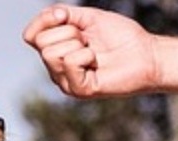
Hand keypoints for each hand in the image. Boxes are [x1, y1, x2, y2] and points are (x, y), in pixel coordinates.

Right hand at [23, 4, 159, 97]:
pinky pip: (70, 63)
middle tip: (88, 40)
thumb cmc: (121, 37)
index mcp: (56, 49)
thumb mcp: (90, 18)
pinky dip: (86, 56)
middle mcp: (55, 68)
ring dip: (78, 45)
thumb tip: (54, 15)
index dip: (44, 20)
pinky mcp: (78, 90)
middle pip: (42, 43)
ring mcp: (65, 81)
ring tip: (93, 52)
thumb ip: (67, 14)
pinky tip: (96, 63)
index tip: (65, 15)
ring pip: (52, 54)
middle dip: (69, 33)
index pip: (30, 35)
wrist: (146, 54)